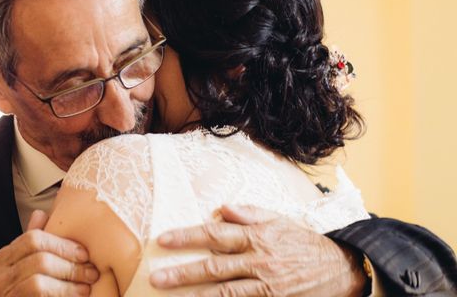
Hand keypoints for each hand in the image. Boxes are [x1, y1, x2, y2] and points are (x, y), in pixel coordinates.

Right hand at [0, 210, 99, 296]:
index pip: (33, 239)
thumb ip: (35, 243)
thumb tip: (41, 213)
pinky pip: (40, 296)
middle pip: (39, 260)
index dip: (62, 244)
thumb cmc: (29, 291)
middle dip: (70, 265)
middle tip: (92, 271)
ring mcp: (3, 294)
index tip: (84, 253)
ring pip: (38, 282)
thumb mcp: (31, 264)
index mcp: (2, 258)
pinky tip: (79, 295)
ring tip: (87, 284)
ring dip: (68, 282)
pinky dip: (63, 294)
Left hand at [150, 205, 366, 296]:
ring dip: (196, 296)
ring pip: (225, 292)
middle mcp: (258, 260)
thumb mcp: (279, 219)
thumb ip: (249, 213)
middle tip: (156, 277)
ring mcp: (266, 285)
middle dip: (182, 273)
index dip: (188, 236)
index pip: (215, 233)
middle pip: (214, 267)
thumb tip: (221, 208)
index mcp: (257, 236)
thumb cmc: (303, 242)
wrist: (340, 269)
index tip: (163, 240)